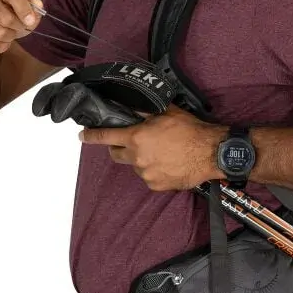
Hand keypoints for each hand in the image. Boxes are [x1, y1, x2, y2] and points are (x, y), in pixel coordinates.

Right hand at [0, 0, 42, 56]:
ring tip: (9, 31)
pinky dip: (2, 45)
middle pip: (7, 18)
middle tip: (21, 26)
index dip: (24, 8)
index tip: (31, 21)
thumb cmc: (11, 14)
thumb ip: (34, 5)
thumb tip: (37, 4)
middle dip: (19, 27)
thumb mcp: (26, 7)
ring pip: (0, 33)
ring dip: (11, 36)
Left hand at [79, 105, 226, 190]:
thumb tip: (131, 107)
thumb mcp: (167, 113)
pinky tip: (167, 163)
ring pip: (135, 166)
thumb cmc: (191, 131)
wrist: (211, 153)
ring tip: (161, 152)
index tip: (82, 136)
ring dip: (141, 159)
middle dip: (120, 148)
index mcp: (136, 138)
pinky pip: (148, 177)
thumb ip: (145, 112)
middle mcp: (137, 158)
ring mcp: (146, 174)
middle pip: (116, 154)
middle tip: (135, 142)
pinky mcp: (156, 185)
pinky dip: (154, 170)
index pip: (105, 137)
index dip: (91, 136)